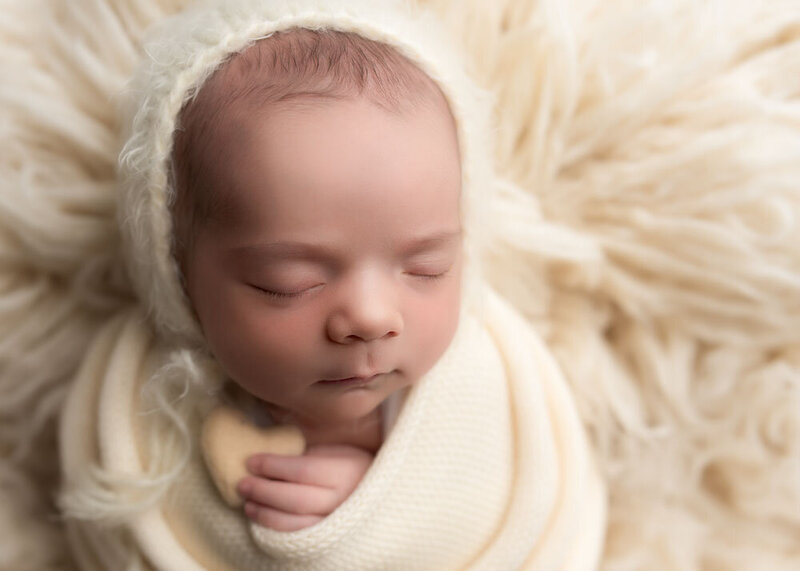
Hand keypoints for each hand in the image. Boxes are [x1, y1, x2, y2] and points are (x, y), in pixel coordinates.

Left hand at [237, 444, 373, 531]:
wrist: (379, 497)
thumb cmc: (353, 467)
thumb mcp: (338, 451)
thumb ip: (310, 453)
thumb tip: (271, 449)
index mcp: (345, 472)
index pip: (303, 470)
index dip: (273, 466)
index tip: (252, 461)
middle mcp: (342, 501)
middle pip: (295, 499)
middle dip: (264, 491)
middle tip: (242, 483)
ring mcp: (336, 524)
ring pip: (295, 524)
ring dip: (265, 513)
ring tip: (247, 503)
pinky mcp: (329, 541)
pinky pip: (297, 538)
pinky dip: (275, 529)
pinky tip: (261, 518)